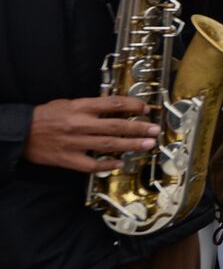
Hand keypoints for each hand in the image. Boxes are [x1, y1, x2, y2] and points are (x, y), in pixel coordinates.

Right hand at [23, 96, 159, 172]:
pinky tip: (121, 163)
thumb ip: (92, 106)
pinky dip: (107, 165)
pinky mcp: (68, 159)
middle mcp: (80, 124)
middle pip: (116, 126)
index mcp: (80, 107)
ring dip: (131, 145)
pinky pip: (92, 165)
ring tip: (148, 145)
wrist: (20, 132)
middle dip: (139, 128)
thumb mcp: (69, 103)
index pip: (113, 104)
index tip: (146, 108)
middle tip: (155, 130)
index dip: (133, 105)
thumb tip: (117, 108)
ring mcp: (75, 143)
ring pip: (109, 145)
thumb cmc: (46, 116)